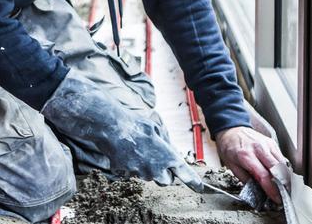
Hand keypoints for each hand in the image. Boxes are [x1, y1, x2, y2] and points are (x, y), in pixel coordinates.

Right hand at [41, 71, 202, 188]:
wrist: (111, 127)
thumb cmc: (135, 125)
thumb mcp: (157, 128)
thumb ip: (166, 142)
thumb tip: (169, 150)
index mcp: (167, 157)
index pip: (184, 174)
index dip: (193, 181)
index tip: (200, 187)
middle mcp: (155, 169)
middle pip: (166, 181)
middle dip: (165, 174)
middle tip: (160, 160)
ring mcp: (140, 173)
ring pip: (148, 176)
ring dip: (148, 168)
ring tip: (139, 149)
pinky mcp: (127, 173)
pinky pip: (133, 172)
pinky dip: (133, 165)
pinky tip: (128, 152)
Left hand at [216, 126, 287, 203]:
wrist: (231, 130)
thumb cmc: (229, 146)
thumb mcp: (231, 165)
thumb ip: (245, 178)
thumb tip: (258, 189)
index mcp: (246, 155)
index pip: (263, 175)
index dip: (271, 189)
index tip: (276, 197)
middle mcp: (258, 148)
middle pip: (276, 169)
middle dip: (282, 185)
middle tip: (284, 195)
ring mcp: (267, 144)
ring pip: (282, 163)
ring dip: (285, 177)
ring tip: (285, 188)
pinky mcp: (272, 143)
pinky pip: (281, 157)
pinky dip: (283, 168)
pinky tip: (282, 175)